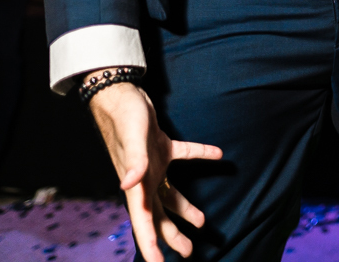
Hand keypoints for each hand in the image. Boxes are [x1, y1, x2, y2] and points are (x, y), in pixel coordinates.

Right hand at [87, 79, 222, 260]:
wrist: (120, 92)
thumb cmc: (124, 116)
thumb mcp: (132, 139)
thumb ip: (133, 162)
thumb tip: (129, 187)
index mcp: (135, 184)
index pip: (142, 221)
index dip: (150, 244)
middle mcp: (142, 178)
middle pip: (158, 215)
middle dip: (171, 236)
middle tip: (188, 254)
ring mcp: (151, 163)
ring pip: (169, 194)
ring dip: (185, 208)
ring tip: (202, 223)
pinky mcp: (160, 146)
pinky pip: (184, 155)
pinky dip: (201, 156)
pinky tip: (219, 154)